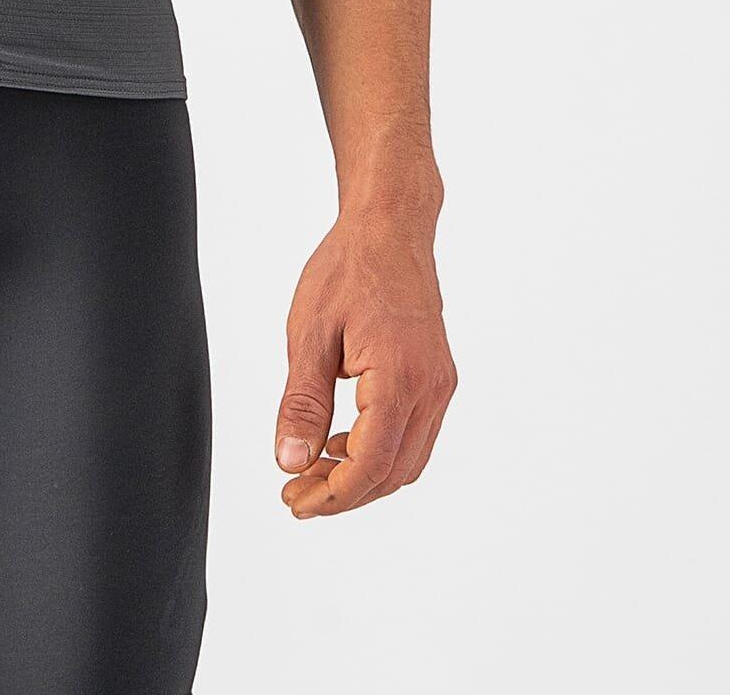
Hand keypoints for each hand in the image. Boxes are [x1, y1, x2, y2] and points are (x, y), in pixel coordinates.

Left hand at [274, 200, 455, 516]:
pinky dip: (379, 452)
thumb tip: (290, 462)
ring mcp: (440, 385)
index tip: (294, 502)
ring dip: (363, 478)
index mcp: (399, 378)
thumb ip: (301, 404)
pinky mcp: (437, 378)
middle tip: (296, 496)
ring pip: (407, 461)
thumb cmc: (348, 268)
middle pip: (392, 473)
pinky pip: (414, 435)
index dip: (332, 495)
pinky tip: (341, 443)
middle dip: (344, 495)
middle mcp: (431, 389)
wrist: (389, 228)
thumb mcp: (309, 334)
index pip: (370, 464)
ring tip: (312, 473)